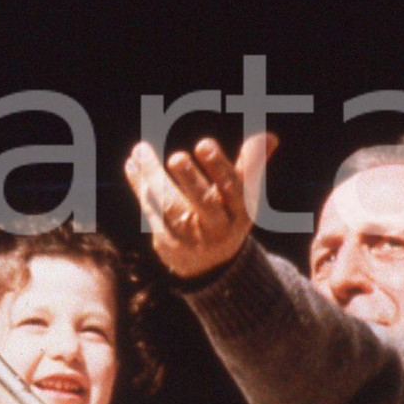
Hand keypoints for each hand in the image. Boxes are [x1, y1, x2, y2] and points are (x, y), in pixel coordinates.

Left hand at [125, 133, 275, 279]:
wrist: (210, 265)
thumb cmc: (227, 216)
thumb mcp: (243, 197)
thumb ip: (252, 166)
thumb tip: (270, 137)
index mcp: (241, 211)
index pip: (234, 188)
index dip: (219, 167)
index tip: (202, 143)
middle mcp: (218, 226)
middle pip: (203, 202)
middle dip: (189, 179)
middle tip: (175, 157)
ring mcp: (192, 238)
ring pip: (170, 206)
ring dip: (152, 177)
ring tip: (140, 151)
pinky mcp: (168, 242)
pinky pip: (152, 211)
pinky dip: (140, 186)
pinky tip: (133, 164)